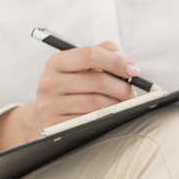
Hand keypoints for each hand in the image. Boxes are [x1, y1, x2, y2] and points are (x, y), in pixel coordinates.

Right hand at [0, 41, 139, 156]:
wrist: (45, 113)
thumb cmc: (72, 84)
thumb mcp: (81, 64)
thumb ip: (105, 52)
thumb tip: (125, 62)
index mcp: (56, 62)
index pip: (90, 55)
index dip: (116, 62)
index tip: (133, 70)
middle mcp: (49, 83)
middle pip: (98, 81)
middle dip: (123, 87)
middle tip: (133, 92)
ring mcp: (49, 105)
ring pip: (97, 103)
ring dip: (118, 104)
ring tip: (125, 103)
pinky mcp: (54, 126)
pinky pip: (89, 121)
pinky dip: (106, 118)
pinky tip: (112, 115)